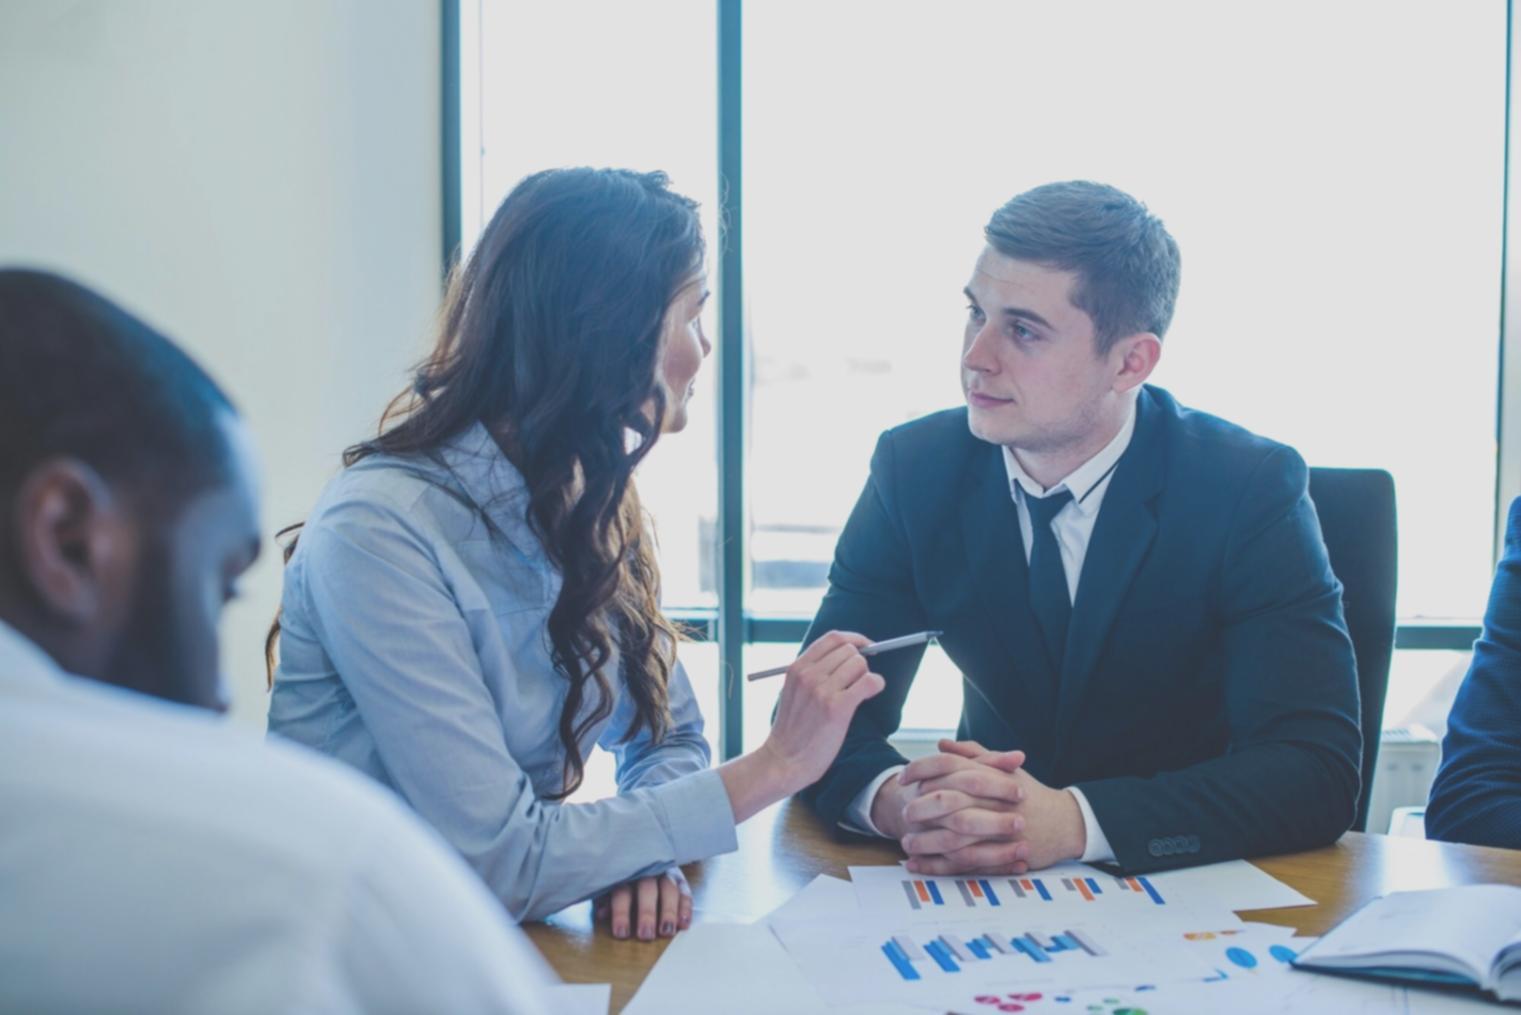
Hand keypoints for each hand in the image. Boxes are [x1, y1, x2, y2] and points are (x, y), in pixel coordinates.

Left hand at [595, 869, 691, 940]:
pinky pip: (685, 892)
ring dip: (669, 911)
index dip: (621, 913)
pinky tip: (683, 924)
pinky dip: (686, 908)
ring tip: (667, 931)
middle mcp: (647, 871)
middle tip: (645, 934)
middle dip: (647, 913)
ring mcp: (665, 873)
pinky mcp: (679, 880)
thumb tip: (602, 913)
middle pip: (648, 889)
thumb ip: (605, 899)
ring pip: (669, 889)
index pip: (622, 891)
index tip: (621, 933)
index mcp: (626, 873)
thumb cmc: (621, 878)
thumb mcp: (608, 886)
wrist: (642, 855)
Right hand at [759, 631, 885, 793]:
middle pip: (849, 650)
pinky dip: (876, 684)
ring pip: (860, 664)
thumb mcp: (793, 691)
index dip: (854, 639)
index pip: (833, 638)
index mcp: (797, 668)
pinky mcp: (837, 707)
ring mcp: (822, 690)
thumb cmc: (793, 730)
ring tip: (859, 692)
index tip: (865, 647)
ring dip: (866, 676)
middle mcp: (808, 675)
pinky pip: (869, 682)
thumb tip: (845, 657)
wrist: (784, 761)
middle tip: (860, 679)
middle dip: (860, 662)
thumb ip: (812, 672)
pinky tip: (871, 693)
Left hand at [898, 740, 1085, 873]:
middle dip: (920, 808)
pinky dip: (937, 866)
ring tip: (906, 843)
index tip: (903, 777)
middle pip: (947, 801)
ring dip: (925, 841)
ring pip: (953, 836)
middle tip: (903, 812)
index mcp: (990, 774)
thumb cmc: (1029, 793)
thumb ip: (972, 754)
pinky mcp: (1000, 855)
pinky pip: (963, 863)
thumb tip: (941, 744)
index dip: (922, 769)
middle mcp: (992, 800)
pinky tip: (918, 865)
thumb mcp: (1004, 768)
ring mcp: (997, 829)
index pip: (949, 766)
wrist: (1065, 822)